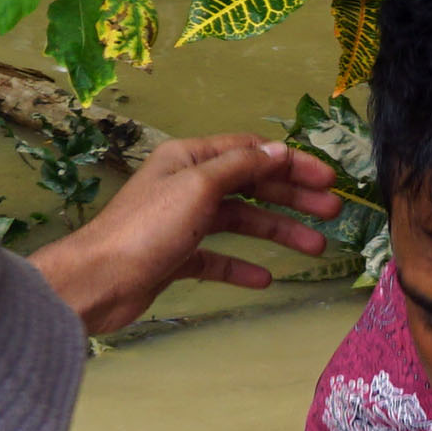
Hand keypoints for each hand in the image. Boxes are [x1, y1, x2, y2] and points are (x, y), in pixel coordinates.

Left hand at [29, 135, 340, 337]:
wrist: (99, 280)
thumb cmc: (147, 228)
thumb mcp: (199, 187)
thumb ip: (240, 166)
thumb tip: (278, 150)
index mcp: (190, 159)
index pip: (250, 152)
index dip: (290, 162)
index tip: (327, 178)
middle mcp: (187, 185)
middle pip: (250, 186)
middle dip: (292, 197)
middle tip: (331, 212)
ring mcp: (182, 223)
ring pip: (240, 223)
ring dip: (277, 232)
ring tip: (315, 248)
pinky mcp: (176, 257)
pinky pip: (218, 258)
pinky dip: (241, 266)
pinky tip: (265, 278)